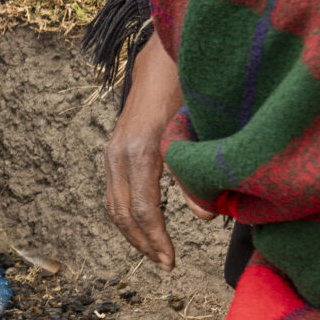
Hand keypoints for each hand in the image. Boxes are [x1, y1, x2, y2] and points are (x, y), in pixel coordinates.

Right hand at [105, 35, 207, 267]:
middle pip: (122, 213)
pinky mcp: (116, 148)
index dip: (156, 239)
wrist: (164, 54)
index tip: (172, 261)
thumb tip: (206, 218)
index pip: (142, 209)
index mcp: (141, 149)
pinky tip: (148, 225)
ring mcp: (113, 150)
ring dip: (133, 233)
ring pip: (114, 205)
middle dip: (143, 243)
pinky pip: (115, 191)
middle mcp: (119, 152)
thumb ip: (198, 173)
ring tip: (156, 252)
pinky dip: (128, 214)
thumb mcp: (199, 128)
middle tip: (166, 264)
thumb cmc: (190, 87)